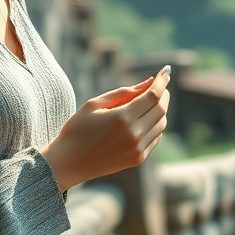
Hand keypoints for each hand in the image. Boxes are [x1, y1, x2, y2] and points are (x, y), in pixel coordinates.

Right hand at [40, 67, 170, 191]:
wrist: (68, 162)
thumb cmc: (77, 129)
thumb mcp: (94, 104)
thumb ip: (124, 92)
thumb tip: (149, 82)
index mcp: (121, 118)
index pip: (152, 96)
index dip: (162, 82)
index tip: (165, 71)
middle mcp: (133, 135)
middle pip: (161, 109)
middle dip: (163, 94)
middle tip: (160, 85)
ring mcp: (137, 149)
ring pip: (161, 124)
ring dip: (160, 110)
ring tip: (150, 101)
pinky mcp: (137, 159)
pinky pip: (156, 138)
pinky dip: (156, 125)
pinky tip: (146, 119)